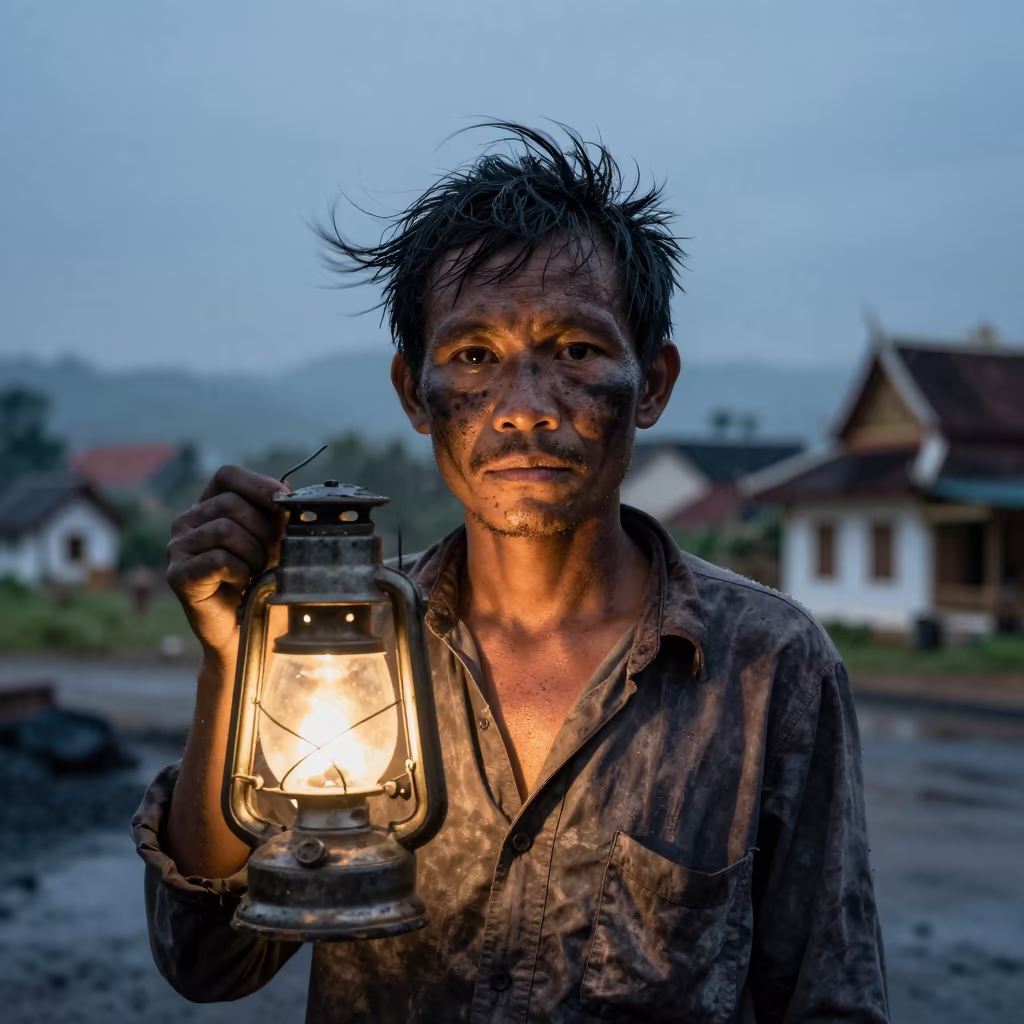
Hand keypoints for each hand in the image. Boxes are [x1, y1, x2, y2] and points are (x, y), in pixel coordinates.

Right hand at [167, 466, 288, 657]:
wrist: (244, 632)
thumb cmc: (260, 583)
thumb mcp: (273, 542)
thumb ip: (275, 516)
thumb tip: (287, 495)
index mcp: (209, 507)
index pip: (228, 475)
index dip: (258, 484)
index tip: (283, 501)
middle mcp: (186, 523)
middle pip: (230, 503)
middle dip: (263, 528)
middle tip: (272, 554)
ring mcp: (178, 548)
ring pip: (225, 529)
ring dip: (253, 553)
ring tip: (255, 571)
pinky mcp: (177, 575)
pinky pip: (218, 559)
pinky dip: (240, 571)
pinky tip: (241, 583)